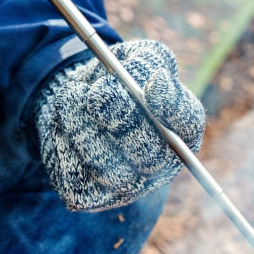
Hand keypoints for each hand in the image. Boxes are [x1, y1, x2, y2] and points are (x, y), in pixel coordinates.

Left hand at [33, 39, 204, 210]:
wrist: (70, 103)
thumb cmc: (111, 78)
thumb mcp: (131, 57)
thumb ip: (148, 62)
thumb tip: (157, 79)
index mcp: (178, 127)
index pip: (189, 124)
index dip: (173, 108)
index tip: (152, 87)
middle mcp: (158, 164)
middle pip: (151, 155)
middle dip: (122, 119)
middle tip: (99, 93)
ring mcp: (125, 186)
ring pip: (109, 167)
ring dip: (83, 124)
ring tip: (71, 94)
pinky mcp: (88, 196)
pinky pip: (76, 173)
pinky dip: (64, 137)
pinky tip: (64, 121)